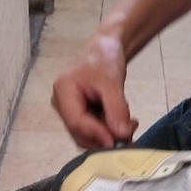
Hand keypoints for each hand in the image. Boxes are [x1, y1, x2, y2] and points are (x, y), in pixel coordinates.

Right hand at [51, 31, 138, 148]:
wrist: (105, 49)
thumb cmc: (104, 59)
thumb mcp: (112, 82)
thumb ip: (116, 109)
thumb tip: (122, 136)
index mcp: (63, 92)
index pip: (76, 122)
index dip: (97, 135)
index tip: (118, 141)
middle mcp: (61, 104)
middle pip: (80, 133)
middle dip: (105, 136)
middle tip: (130, 131)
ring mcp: (68, 111)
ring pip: (87, 135)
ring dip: (109, 135)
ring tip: (129, 123)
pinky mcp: (78, 115)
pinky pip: (92, 130)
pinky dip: (108, 131)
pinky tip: (123, 122)